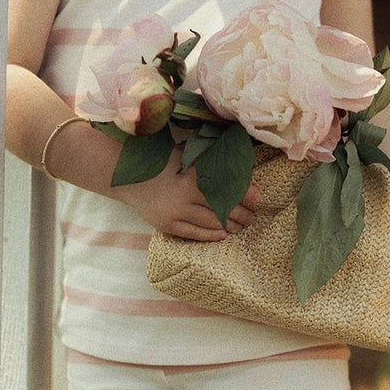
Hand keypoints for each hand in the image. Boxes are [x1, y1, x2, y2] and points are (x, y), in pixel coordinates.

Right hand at [117, 146, 260, 240]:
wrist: (130, 177)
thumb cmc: (162, 162)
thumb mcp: (186, 154)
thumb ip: (208, 157)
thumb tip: (239, 157)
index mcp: (192, 172)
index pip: (226, 184)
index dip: (245, 192)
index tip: (259, 197)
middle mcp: (185, 192)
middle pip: (222, 206)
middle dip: (241, 213)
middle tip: (252, 217)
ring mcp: (176, 210)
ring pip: (211, 222)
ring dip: (230, 225)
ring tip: (241, 226)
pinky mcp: (167, 224)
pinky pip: (194, 233)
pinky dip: (210, 235)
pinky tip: (222, 235)